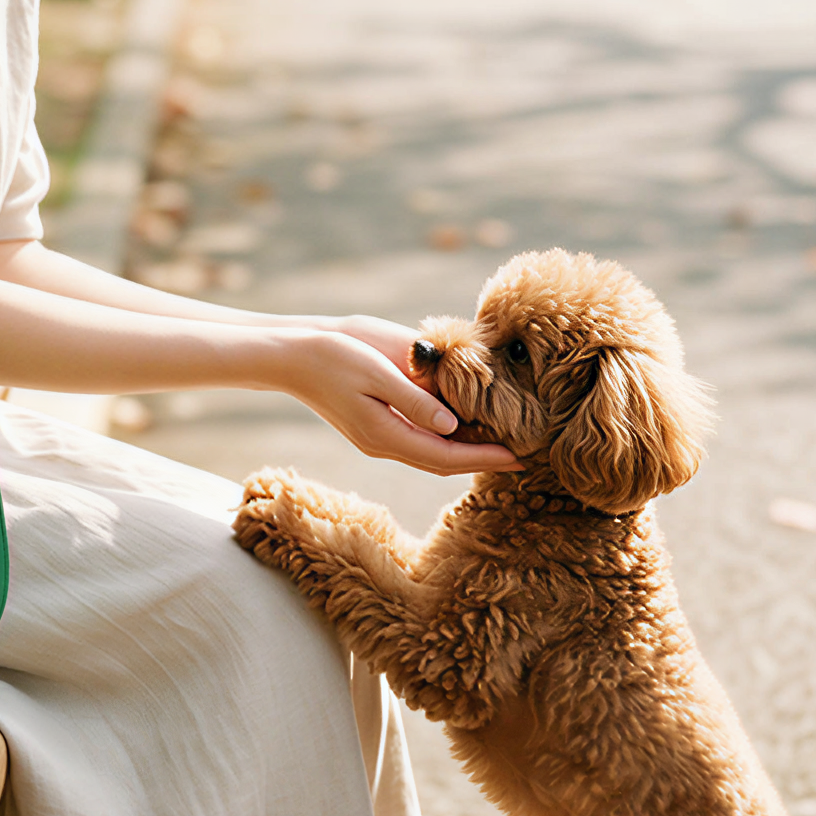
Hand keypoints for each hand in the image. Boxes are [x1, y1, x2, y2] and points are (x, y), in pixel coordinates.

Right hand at [274, 322, 518, 476]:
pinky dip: (446, 438)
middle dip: (482, 460)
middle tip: (523, 457)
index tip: (520, 457)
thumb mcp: (377, 371)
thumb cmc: (332, 355)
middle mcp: (384, 442)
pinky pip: (419, 439)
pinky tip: (464, 427)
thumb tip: (453, 425)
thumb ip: (414, 399)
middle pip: (443, 462)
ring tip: (501, 445)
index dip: (485, 457)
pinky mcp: (374, 424)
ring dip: (465, 452)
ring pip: (431, 453)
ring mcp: (377, 436)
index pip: (447, 455)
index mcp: (385, 434)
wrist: (291, 353)